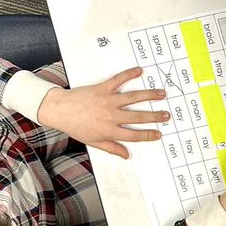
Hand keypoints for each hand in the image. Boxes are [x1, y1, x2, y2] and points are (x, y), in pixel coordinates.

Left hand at [37, 67, 167, 159]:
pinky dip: (129, 74)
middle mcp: (110, 116)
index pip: (133, 135)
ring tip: (162, 94)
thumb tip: (126, 155)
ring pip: (133, 98)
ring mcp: (107, 101)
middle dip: (154, 116)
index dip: (148, 135)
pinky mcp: (102, 88)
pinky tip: (140, 70)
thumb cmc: (75, 126)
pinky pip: (118, 80)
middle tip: (167, 115)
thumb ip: (111, 148)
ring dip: (149, 95)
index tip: (159, 134)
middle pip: (137, 117)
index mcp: (108, 131)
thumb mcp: (93, 141)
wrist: (58, 110)